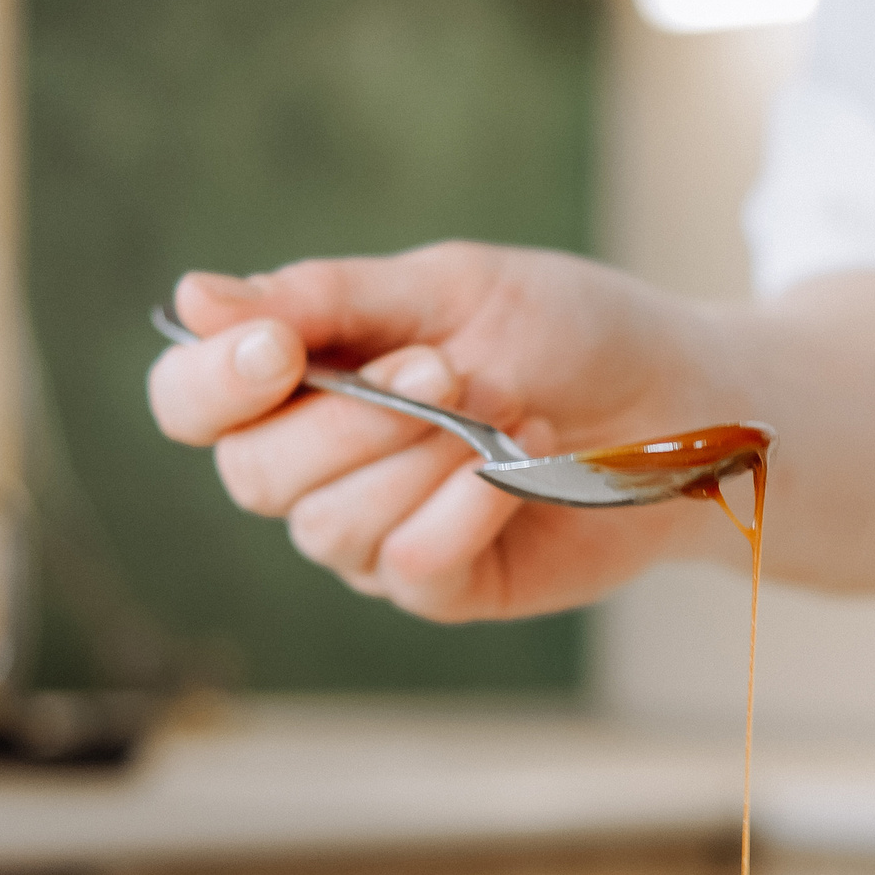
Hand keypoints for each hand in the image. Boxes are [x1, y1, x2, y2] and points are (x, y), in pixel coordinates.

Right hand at [146, 244, 741, 621]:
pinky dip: (465, 509)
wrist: (684, 398)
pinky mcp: (447, 587)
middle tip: (450, 370)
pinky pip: (410, 565)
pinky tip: (522, 470)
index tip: (277, 349)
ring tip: (508, 411)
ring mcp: (379, 536)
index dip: (211, 383)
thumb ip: (327, 300)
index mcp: (302, 379)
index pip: (189, 402)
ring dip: (420, 458)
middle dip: (353, 417)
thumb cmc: (569, 330)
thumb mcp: (453, 287)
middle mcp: (322, 466)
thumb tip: (191, 300)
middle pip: (254, 474)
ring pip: (329, 527)